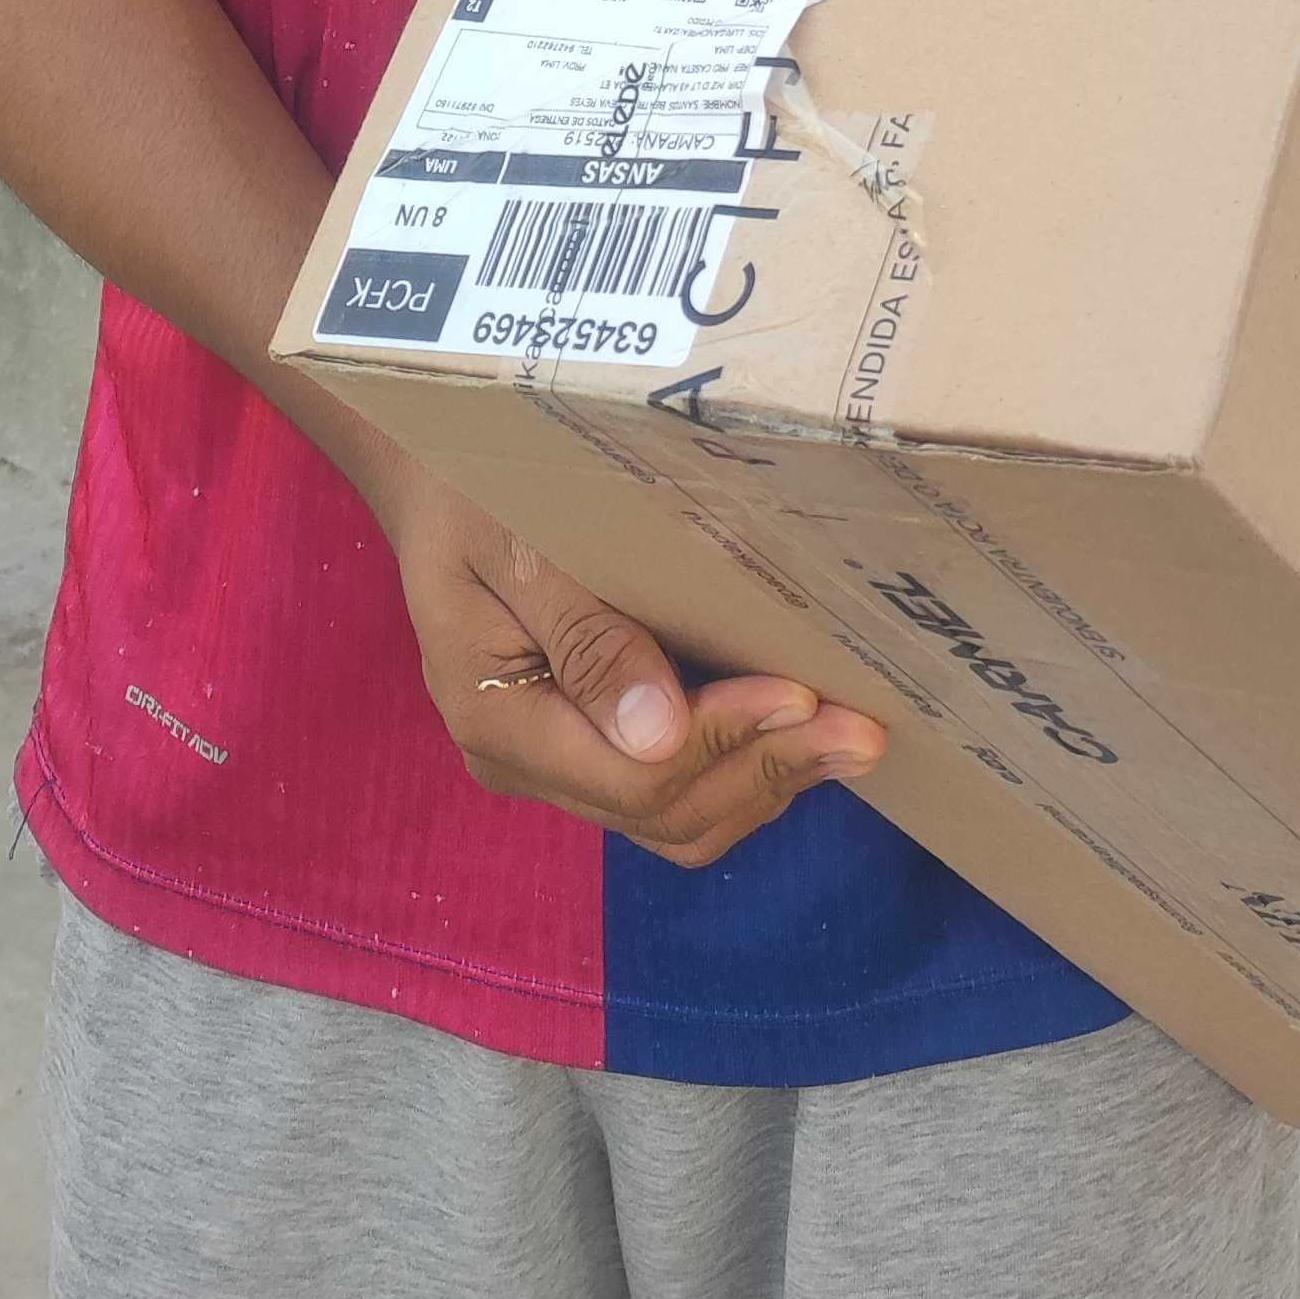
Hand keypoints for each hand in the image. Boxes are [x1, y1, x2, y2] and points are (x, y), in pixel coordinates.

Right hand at [386, 472, 887, 867]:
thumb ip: (583, 635)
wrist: (437, 479)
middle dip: (768, 772)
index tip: (802, 694)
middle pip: (663, 813)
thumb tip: (657, 739)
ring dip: (766, 783)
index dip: (726, 744)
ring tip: (849, 739)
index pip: (632, 775)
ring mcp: (558, 762)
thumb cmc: (472, 490)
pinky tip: (799, 731)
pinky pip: (673, 791)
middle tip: (862, 731)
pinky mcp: (589, 745)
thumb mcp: (514, 541)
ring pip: (677, 820)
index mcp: (497, 717)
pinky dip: (742, 769)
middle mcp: (527, 761)